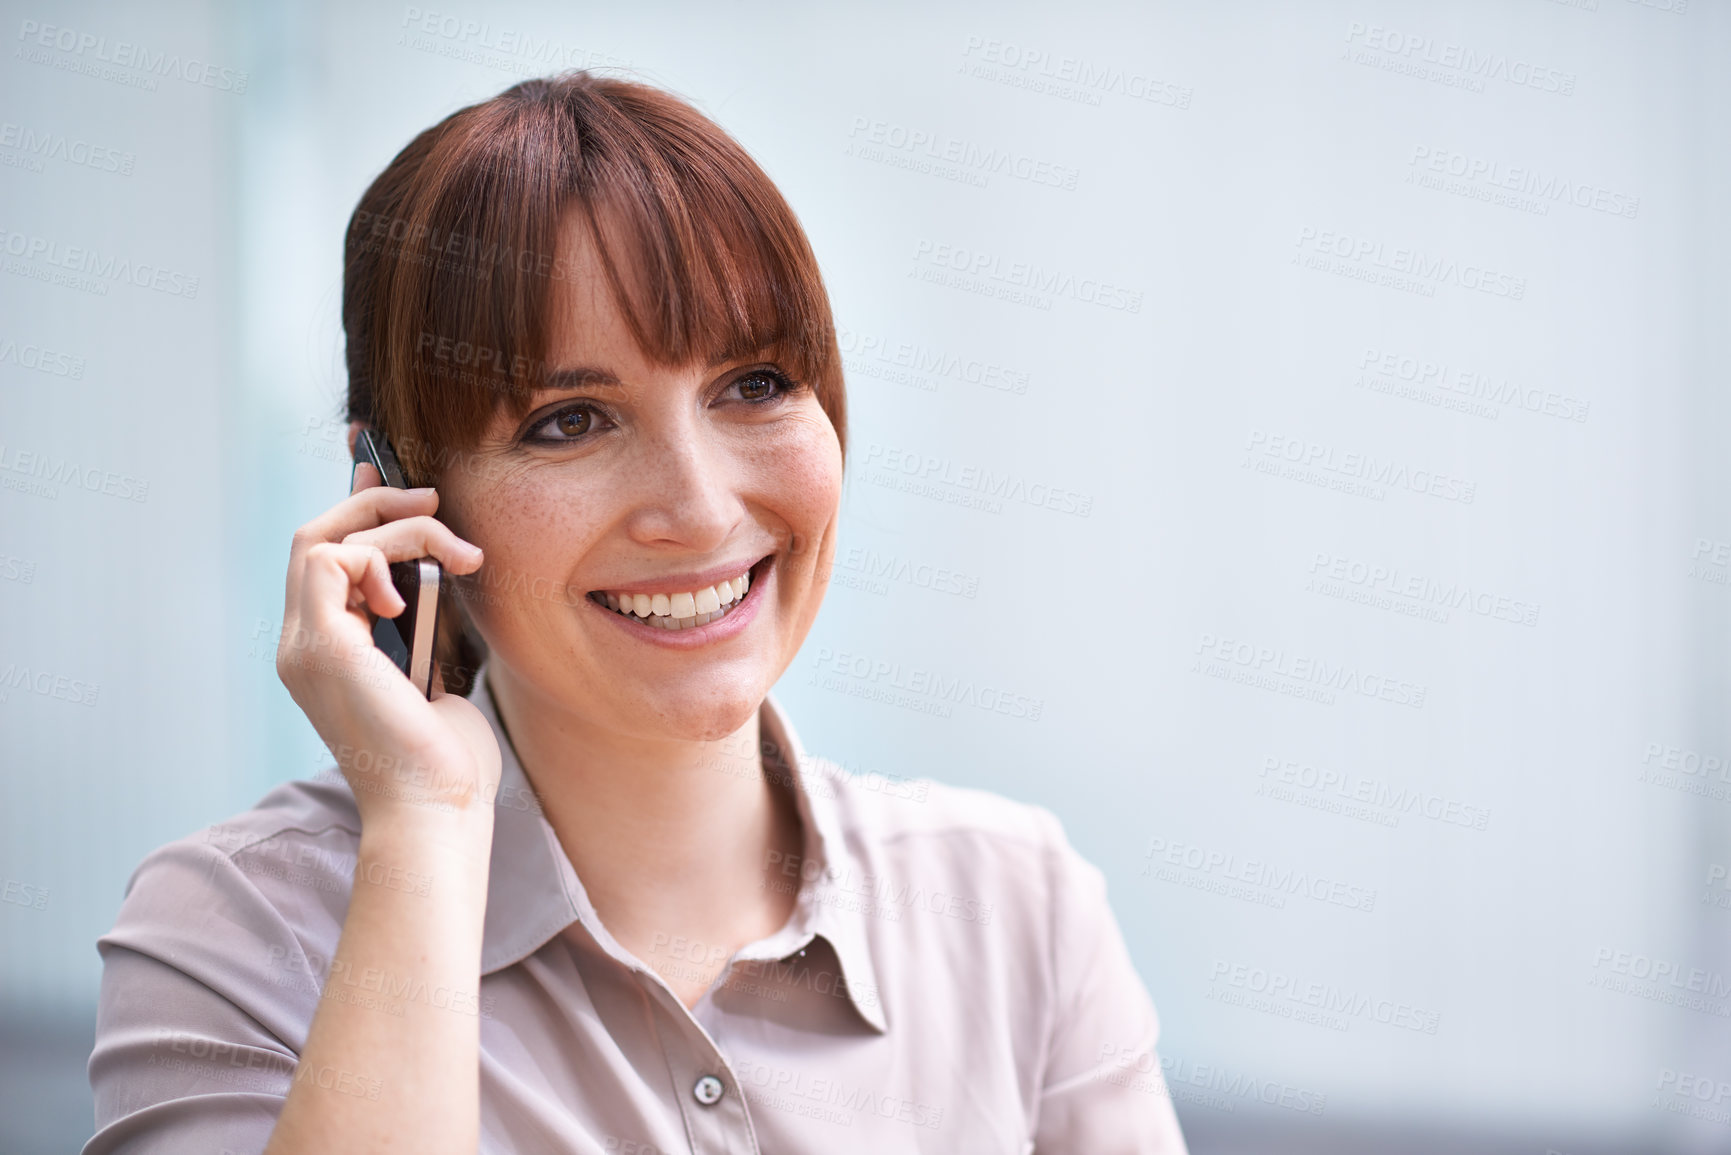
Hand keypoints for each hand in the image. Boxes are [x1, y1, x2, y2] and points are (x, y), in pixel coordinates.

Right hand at [276, 460, 500, 828]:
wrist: (436, 810)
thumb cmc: (447, 760)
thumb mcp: (437, 677)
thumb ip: (426, 630)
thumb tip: (443, 579)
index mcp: (329, 652)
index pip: (325, 560)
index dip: (357, 510)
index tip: (403, 485)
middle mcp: (304, 645)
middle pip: (314, 539)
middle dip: (373, 502)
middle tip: (432, 500)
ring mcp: (305, 646)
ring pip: (323, 539)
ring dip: (395, 529)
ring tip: (455, 554)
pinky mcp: (322, 646)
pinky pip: (333, 560)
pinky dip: (380, 557)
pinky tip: (416, 597)